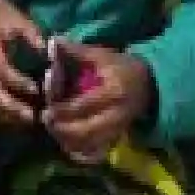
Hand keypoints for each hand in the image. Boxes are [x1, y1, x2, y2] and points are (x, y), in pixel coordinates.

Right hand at [0, 0, 45, 125]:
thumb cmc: (9, 19)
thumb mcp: (23, 22)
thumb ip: (34, 38)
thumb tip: (48, 57)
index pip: (4, 70)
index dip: (20, 82)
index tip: (37, 89)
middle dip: (12, 107)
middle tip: (33, 117)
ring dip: (10, 112)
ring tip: (30, 120)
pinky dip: (6, 111)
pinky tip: (21, 118)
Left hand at [45, 41, 153, 162]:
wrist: (150, 84)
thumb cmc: (121, 66)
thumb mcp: (102, 55)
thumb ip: (76, 51)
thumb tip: (51, 42)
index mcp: (113, 92)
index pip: (83, 106)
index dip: (62, 110)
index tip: (45, 109)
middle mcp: (118, 115)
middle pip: (85, 131)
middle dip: (62, 129)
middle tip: (45, 121)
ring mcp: (119, 129)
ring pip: (89, 145)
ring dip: (67, 141)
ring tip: (52, 130)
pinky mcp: (117, 138)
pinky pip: (96, 151)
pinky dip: (79, 150)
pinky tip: (66, 141)